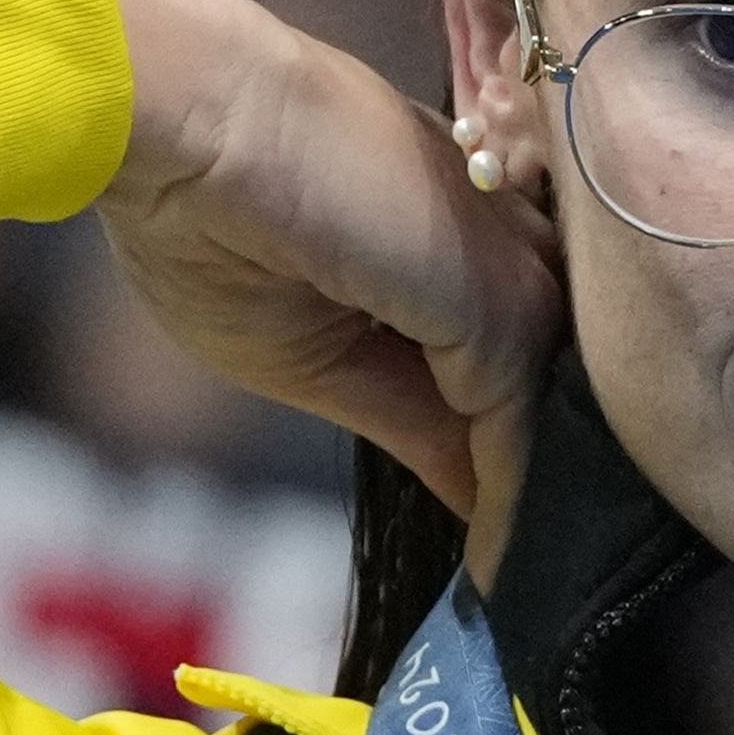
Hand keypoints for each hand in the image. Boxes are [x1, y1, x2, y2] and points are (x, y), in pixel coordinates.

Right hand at [102, 0, 562, 564]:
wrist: (180, 123)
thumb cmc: (208, 218)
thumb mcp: (314, 353)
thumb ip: (410, 414)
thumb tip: (473, 491)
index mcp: (460, 241)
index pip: (514, 367)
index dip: (513, 460)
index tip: (510, 551)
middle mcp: (509, 250)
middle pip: (553, 392)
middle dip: (551, 489)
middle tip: (548, 595)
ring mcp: (514, 273)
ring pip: (549, 419)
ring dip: (540, 515)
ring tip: (533, 611)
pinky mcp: (500, 304)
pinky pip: (520, 435)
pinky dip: (513, 513)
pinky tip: (502, 582)